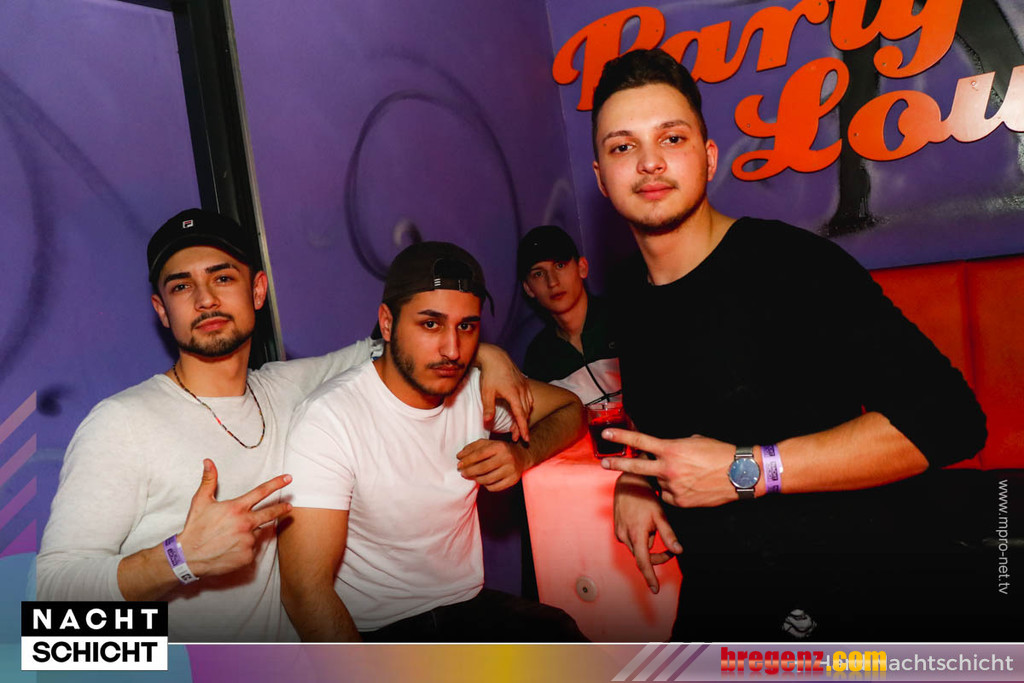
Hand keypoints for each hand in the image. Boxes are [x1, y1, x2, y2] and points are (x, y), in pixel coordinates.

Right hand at [177, 459, 292, 576]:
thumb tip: (208, 462)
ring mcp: (248, 541)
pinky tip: (230, 548)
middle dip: (281, 508)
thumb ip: (208, 480)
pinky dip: (243, 547)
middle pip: (270, 513)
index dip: (277, 484)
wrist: (189, 557)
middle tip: (289, 506)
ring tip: (230, 536)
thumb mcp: (200, 501)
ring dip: (249, 532)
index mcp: (236, 508)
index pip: (261, 492)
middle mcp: (245, 523)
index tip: (288, 478)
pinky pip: (250, 549)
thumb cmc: (195, 528)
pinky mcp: (247, 556)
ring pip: (256, 533)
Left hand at [456, 439, 524, 491]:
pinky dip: (486, 485)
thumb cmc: (500, 450)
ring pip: (487, 479)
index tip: (459, 464)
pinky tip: (484, 481)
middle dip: (469, 471)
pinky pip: (494, 487)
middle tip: (462, 472)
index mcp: (499, 446)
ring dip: (476, 479)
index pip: (479, 454)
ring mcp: (511, 470)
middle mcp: (507, 457)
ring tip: (472, 476)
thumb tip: (459, 456)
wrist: (521, 456)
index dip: (467, 460)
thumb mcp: (488, 444)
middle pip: (482, 468)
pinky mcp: (513, 480)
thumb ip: (472, 448)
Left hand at [476, 344, 533, 441]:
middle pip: (526, 413)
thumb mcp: (486, 392)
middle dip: (522, 426)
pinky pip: (529, 399)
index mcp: (514, 394)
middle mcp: (522, 391)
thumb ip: (489, 408)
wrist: (495, 357)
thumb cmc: (490, 374)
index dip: (523, 429)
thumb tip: (487, 422)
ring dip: (524, 417)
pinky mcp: (524, 383)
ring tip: (517, 426)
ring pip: (528, 406)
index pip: (521, 416)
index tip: (526, 439)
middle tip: (518, 437)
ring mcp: (524, 386)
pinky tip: (521, 411)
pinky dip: (526, 407)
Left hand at [600, 430, 738, 506]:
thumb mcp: (695, 441)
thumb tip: (669, 451)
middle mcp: (668, 468)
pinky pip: (668, 496)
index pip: (640, 441)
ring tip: (689, 475)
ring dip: (667, 479)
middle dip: (618, 464)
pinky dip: (674, 492)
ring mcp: (673, 486)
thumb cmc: (719, 454)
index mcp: (671, 449)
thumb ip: (677, 446)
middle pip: (636, 466)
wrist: (740, 474)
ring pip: (660, 483)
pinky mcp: (680, 501)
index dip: (621, 437)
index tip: (606, 435)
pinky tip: (690, 487)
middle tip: (603, 464)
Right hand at [614, 473, 681, 592]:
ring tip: (653, 525)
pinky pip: (631, 540)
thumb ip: (668, 534)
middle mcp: (625, 536)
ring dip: (648, 543)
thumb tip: (678, 551)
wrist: (628, 482)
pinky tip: (644, 522)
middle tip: (669, 550)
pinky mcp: (617, 529)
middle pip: (642, 556)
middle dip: (655, 556)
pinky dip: (640, 537)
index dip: (650, 577)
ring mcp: (619, 532)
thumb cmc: (645, 497)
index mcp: (636, 535)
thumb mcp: (660, 515)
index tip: (655, 589)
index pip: (644, 562)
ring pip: (638, 548)